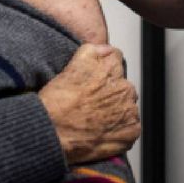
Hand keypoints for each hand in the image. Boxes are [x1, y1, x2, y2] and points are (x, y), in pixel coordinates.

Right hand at [39, 43, 140, 164]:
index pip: (115, 59)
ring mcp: (129, 110)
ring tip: (96, 120)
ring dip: (117, 112)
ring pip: (127, 107)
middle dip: (111, 93)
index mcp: (112, 67)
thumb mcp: (72, 64)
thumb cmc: (57, 102)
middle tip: (92, 104)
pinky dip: (120, 131)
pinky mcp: (131, 130)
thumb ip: (94, 52)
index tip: (95, 82)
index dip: (103, 71)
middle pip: (123, 86)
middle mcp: (124, 87)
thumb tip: (106, 50)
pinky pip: (131, 128)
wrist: (52, 131)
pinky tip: (103, 132)